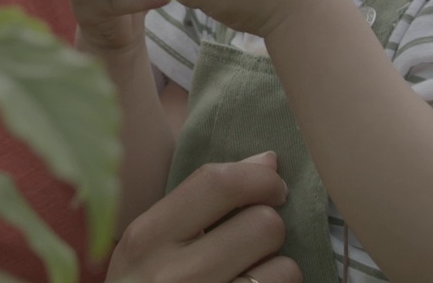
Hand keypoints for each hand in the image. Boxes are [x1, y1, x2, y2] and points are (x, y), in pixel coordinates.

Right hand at [105, 153, 300, 282]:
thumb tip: (268, 161)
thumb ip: (199, 201)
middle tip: (254, 240)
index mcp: (147, 239)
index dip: (258, 179)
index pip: (217, 183)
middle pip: (263, 224)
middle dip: (269, 227)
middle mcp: (174, 276)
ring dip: (277, 270)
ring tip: (250, 275)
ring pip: (285, 268)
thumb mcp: (149, 247)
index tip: (270, 187)